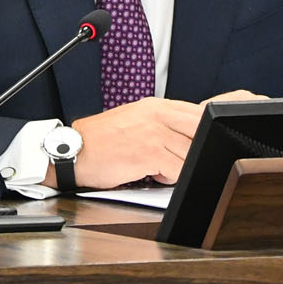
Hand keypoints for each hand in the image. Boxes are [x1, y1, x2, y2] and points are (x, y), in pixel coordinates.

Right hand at [71, 97, 201, 186]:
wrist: (74, 151)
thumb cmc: (101, 140)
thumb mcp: (135, 119)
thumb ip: (162, 123)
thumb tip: (188, 134)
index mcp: (156, 105)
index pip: (198, 112)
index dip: (208, 128)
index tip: (208, 140)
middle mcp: (157, 115)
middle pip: (200, 130)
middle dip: (200, 147)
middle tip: (187, 157)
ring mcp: (154, 133)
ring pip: (190, 153)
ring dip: (180, 166)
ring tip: (161, 167)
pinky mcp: (148, 153)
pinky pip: (178, 169)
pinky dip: (170, 177)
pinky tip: (153, 174)